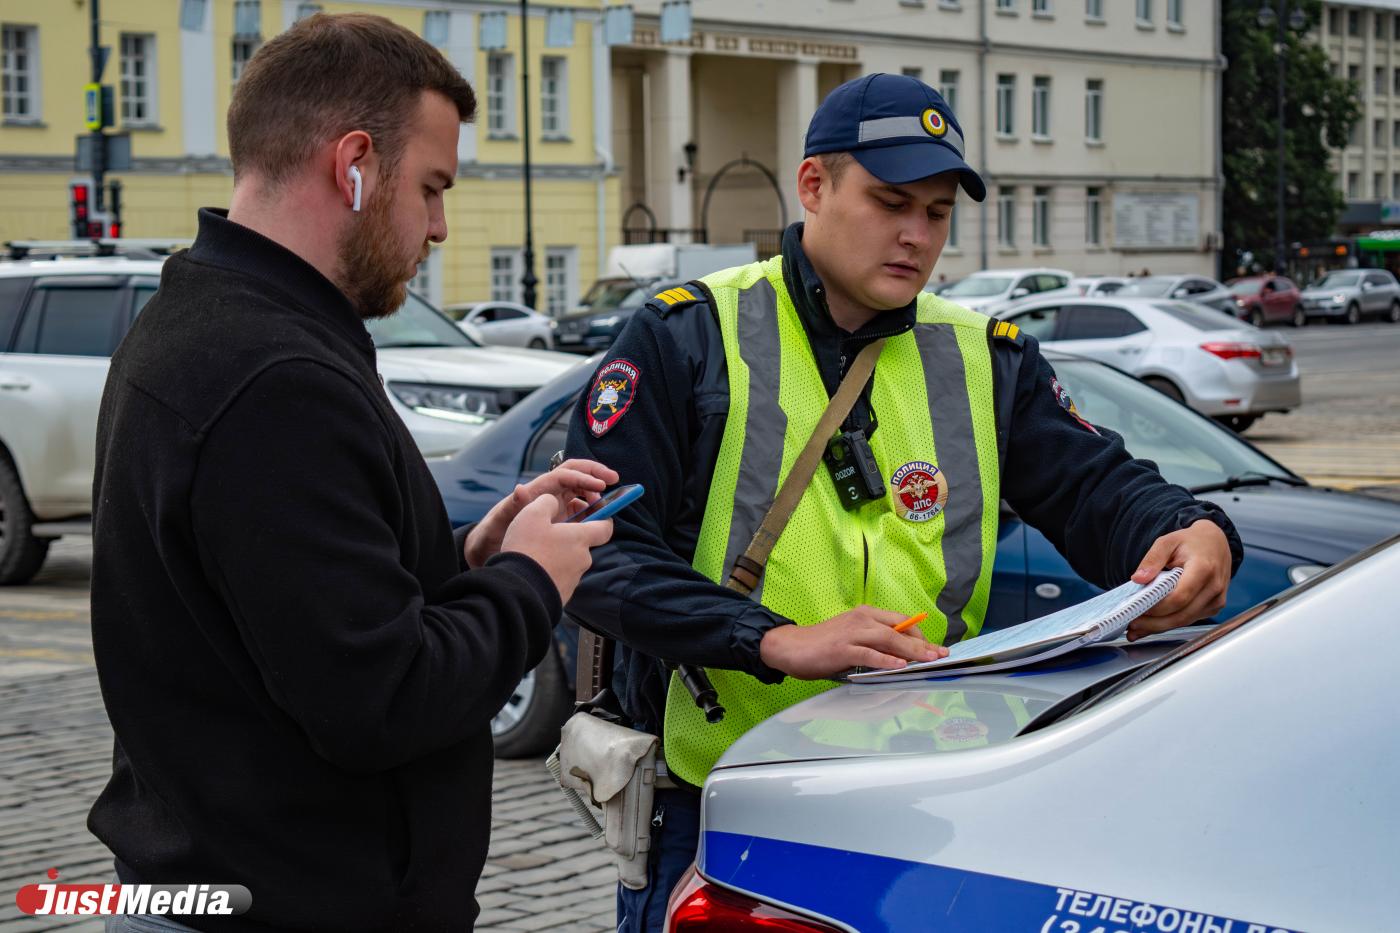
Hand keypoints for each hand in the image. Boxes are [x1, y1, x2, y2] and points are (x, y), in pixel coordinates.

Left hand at [464, 459, 618, 567]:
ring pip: (580, 491)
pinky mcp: (558, 519)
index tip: (600, 485)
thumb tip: (520, 489)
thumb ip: (512, 506)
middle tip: (614, 480)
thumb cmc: (492, 533)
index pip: (564, 475)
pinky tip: (597, 520)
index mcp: (537, 491)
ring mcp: (554, 506)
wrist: (488, 548)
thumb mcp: (499, 521)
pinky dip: (591, 510)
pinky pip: (579, 509)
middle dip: (595, 473)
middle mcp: (547, 494)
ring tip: (606, 505)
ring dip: (595, 493)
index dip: (583, 476)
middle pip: (575, 474)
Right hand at [498, 495, 612, 603]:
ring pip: (570, 560)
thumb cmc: (527, 549)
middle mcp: (583, 559)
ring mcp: (574, 579)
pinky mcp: (563, 594)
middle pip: (582, 544)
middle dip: (568, 537)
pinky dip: (550, 571)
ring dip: (557, 554)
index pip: (606, 527)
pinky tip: (532, 569)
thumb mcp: (532, 515)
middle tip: (546, 532)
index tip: (593, 510)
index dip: (602, 517)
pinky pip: (560, 577)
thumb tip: (554, 502)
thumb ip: (547, 502)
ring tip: (534, 552)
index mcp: (580, 538)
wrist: (518, 591)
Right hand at [758, 605, 948, 679]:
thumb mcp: (852, 637)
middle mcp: (861, 619)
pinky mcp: (842, 649)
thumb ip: (874, 643)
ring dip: (912, 651)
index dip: (919, 635)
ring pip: (889, 640)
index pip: (900, 621)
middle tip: (941, 655)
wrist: (790, 646)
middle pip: (899, 630)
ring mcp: (852, 633)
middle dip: (923, 644)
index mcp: (865, 614)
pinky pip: (869, 654)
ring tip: (929, 660)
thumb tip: (901, 656)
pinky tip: (900, 667)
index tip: (934, 648)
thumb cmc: (822, 644)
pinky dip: (886, 660)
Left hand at [1126, 519, 1231, 639]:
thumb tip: (1138, 579)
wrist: (1215, 543)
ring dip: (1159, 627)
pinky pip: (1190, 620)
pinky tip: (1152, 624)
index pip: (1179, 597)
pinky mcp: (1214, 607)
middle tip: (1132, 624)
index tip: (1137, 608)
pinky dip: (1170, 623)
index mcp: (1203, 569)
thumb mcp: (1168, 542)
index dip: (1157, 608)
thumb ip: (1152, 559)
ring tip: (1137, 627)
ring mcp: (1216, 600)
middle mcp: (1214, 587)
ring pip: (1185, 621)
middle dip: (1154, 623)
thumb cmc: (1191, 542)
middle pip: (1182, 615)